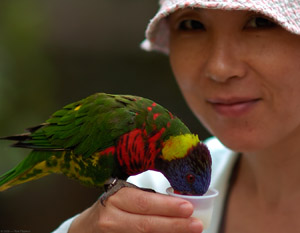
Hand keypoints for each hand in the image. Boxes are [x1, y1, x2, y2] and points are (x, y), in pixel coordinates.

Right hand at [69, 187, 202, 232]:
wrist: (85, 229)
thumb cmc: (109, 208)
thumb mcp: (124, 196)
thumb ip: (145, 199)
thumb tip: (177, 204)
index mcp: (116, 198)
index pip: (144, 203)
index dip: (167, 206)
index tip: (188, 207)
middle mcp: (111, 218)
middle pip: (146, 225)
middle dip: (174, 225)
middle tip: (196, 224)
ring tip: (188, 232)